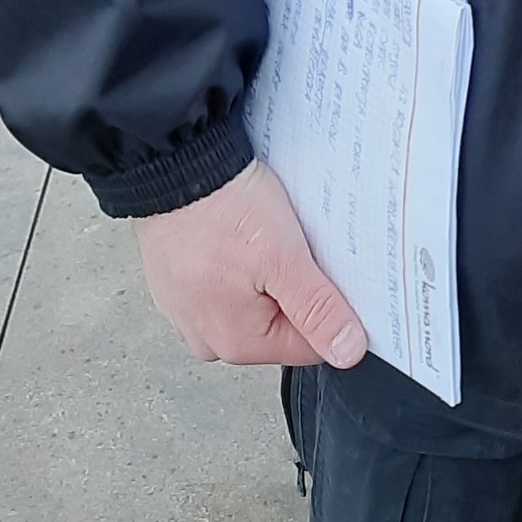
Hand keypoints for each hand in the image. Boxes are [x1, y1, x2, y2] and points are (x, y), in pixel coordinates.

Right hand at [136, 159, 367, 368]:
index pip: (312, 347)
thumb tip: (347, 351)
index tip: (332, 278)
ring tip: (267, 243)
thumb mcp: (286, 261)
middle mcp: (208, 338)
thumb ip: (318, 311)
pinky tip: (247, 240)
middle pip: (285, 327)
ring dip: (274, 277)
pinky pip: (232, 288)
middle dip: (300, 292)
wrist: (174, 170)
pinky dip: (247, 267)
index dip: (333, 312)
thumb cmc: (222, 211)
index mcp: (236, 343)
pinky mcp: (184, 288)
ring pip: (260, 305)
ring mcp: (191, 313)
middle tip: (295, 253)